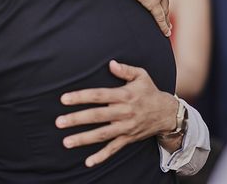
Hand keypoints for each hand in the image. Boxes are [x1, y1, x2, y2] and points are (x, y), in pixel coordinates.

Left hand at [55, 60, 177, 166]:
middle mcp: (124, 112)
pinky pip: (114, 149)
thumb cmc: (150, 91)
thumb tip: (110, 63)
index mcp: (125, 95)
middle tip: (59, 122)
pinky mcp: (129, 138)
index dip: (81, 97)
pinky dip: (101, 156)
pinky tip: (88, 162)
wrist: (167, 113)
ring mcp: (126, 127)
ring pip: (102, 134)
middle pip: (97, 116)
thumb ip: (125, 69)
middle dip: (77, 119)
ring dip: (84, 139)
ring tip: (66, 142)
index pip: (99, 95)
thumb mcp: (141, 75)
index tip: (64, 99)